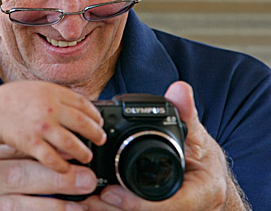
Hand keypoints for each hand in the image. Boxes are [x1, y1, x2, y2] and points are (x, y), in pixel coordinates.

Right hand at [0, 81, 106, 172]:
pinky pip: (54, 159)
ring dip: (83, 152)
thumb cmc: (11, 99)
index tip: (99, 121)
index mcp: (52, 92)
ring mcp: (41, 127)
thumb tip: (79, 103)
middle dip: (96, 134)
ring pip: (73, 143)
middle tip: (100, 139)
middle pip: (83, 123)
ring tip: (87, 155)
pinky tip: (66, 167)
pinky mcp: (32, 144)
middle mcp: (50, 109)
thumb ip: (57, 94)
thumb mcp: (37, 87)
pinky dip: (63, 165)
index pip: (83, 103)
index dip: (95, 114)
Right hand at [0, 145, 93, 210]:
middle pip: (15, 176)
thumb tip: (64, 150)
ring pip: (13, 206)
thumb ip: (23, 157)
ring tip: (79, 207)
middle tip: (86, 180)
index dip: (47, 154)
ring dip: (51, 206)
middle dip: (53, 179)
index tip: (74, 154)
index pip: (15, 151)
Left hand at [82, 81, 247, 210]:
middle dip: (112, 210)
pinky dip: (112, 210)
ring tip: (80, 204)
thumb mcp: (196, 136)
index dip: (135, 203)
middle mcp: (186, 209)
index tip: (108, 193)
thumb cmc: (202, 158)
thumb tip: (180, 89)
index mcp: (200, 192)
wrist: (209, 181)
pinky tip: (89, 205)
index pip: (166, 204)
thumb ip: (186, 114)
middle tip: (85, 199)